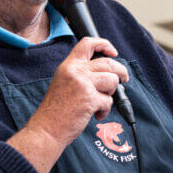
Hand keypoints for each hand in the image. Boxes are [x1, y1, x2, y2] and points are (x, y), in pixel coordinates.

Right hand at [10, 37, 128, 172]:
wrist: (47, 128)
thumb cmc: (57, 109)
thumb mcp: (64, 82)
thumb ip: (82, 74)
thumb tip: (109, 73)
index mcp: (68, 65)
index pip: (88, 44)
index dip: (104, 45)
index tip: (113, 52)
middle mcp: (75, 71)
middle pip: (108, 63)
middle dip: (121, 72)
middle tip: (124, 79)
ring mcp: (83, 84)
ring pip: (112, 80)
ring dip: (111, 93)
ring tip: (100, 103)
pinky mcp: (90, 98)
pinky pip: (109, 101)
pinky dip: (105, 110)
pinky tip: (95, 114)